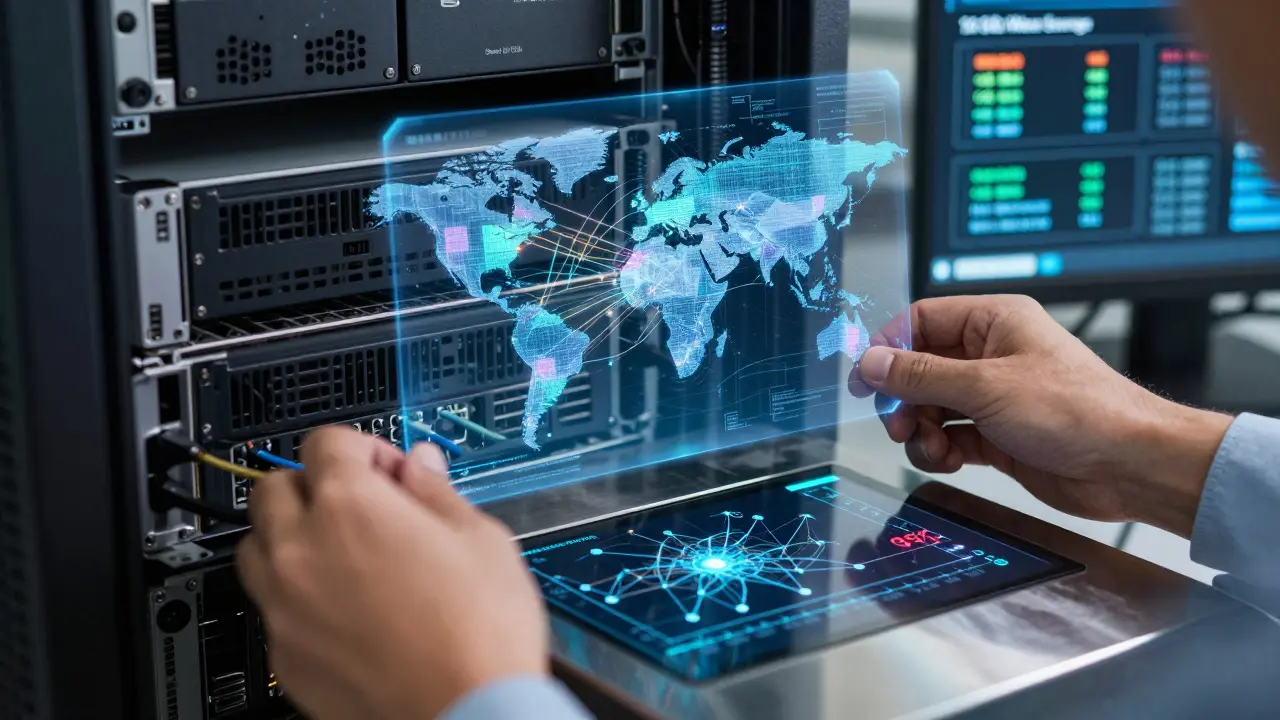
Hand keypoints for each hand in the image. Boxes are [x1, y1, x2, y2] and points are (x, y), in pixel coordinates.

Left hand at [237, 428, 548, 719]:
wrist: (467, 715)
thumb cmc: (479, 635)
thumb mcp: (480, 538)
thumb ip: (437, 492)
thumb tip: (420, 468)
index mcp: (350, 506)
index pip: (325, 441)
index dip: (365, 448)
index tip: (387, 470)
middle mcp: (302, 550)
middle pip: (274, 487)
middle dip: (315, 485)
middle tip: (359, 505)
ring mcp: (285, 606)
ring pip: (256, 547)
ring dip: (289, 536)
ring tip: (339, 554)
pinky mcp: (284, 655)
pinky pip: (270, 606)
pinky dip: (296, 596)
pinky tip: (343, 608)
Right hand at [849, 295, 1232, 537]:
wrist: (1128, 465)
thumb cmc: (1079, 411)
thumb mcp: (985, 386)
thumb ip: (922, 375)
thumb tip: (874, 362)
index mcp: (995, 322)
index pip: (922, 321)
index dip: (890, 348)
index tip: (868, 379)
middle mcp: (993, 355)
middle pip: (921, 368)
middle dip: (905, 398)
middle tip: (899, 422)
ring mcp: (996, 397)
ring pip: (933, 407)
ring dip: (922, 430)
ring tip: (931, 446)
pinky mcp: (1000, 435)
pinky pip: (951, 437)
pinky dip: (942, 450)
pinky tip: (949, 459)